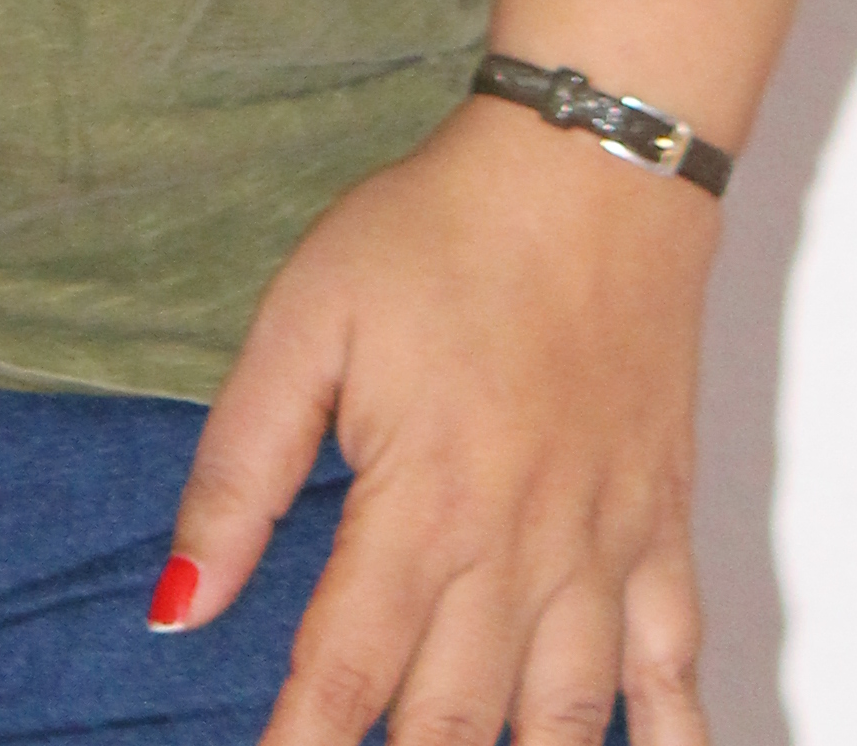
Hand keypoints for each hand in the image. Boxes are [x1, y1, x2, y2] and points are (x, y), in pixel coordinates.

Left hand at [159, 99, 714, 741]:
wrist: (589, 167)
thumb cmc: (439, 232)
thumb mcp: (305, 322)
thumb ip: (239, 470)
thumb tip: (179, 601)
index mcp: (421, 504)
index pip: (346, 675)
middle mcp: (519, 551)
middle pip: (454, 723)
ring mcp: (603, 550)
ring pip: (565, 720)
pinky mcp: (662, 530)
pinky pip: (677, 666)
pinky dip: (674, 738)